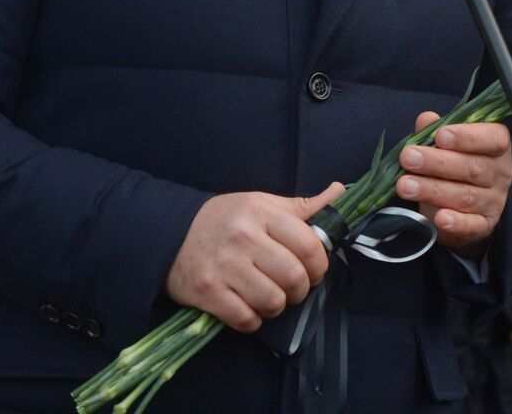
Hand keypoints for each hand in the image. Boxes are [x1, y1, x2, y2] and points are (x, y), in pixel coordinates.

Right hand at [165, 182, 343, 332]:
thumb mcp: (263, 203)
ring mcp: (224, 266)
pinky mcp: (206, 291)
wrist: (170, 233)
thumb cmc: (226, 219)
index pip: (309, 244)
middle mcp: (244, 237)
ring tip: (273, 299)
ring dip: (278, 306)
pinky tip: (251, 309)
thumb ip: (303, 205)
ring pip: (272, 301)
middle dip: (301, 289)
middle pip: (293, 277)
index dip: (319, 264)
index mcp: (262, 213)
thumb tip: (341, 191)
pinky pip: (245, 318)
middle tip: (295, 288)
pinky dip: (254, 320)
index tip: (314, 271)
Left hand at [396, 111, 511, 257]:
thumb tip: (426, 119)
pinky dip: (457, 223)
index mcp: (496, 146)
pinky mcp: (485, 224)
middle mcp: (500, 173)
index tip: (440, 135)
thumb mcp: (448, 144)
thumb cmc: (456, 165)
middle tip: (408, 157)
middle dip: (438, 163)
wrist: (465, 206)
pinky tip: (440, 218)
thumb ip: (437, 129)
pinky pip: (472, 225)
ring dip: (433, 190)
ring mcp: (494, 200)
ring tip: (405, 185)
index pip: (492, 138)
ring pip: (466, 196)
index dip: (467, 136)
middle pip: (473, 168)